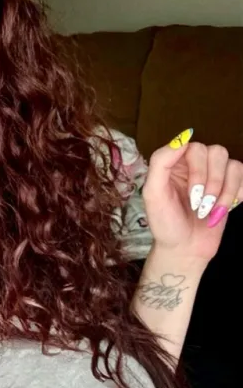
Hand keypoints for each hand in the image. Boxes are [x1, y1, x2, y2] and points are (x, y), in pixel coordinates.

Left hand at [142, 132, 242, 262]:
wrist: (184, 249)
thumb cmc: (165, 223)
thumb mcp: (153, 194)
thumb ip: (161, 162)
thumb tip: (183, 138)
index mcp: (175, 162)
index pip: (195, 147)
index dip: (197, 170)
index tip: (191, 193)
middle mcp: (196, 165)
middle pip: (217, 152)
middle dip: (210, 183)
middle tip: (198, 205)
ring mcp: (215, 175)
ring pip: (233, 165)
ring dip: (223, 192)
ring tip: (209, 211)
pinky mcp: (231, 188)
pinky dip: (235, 195)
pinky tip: (222, 209)